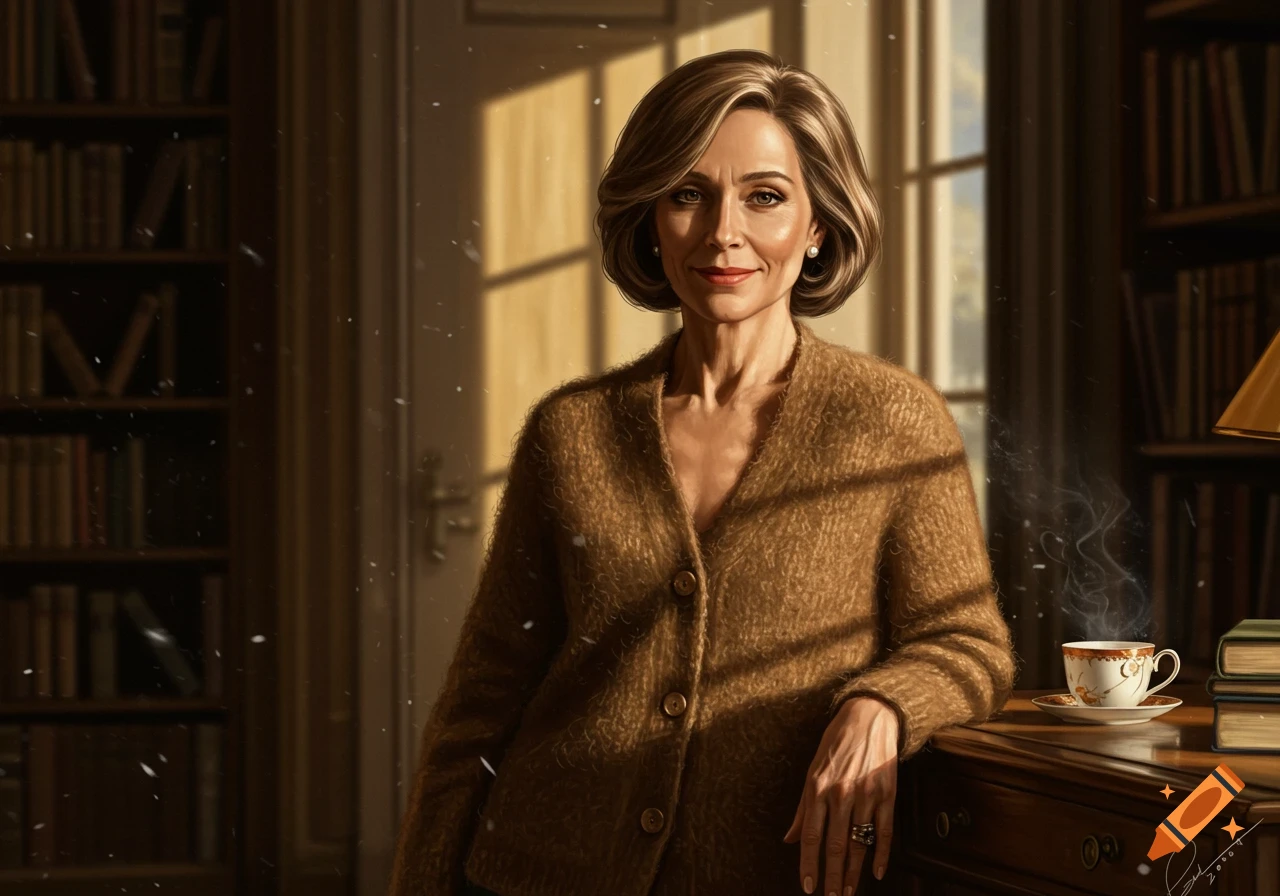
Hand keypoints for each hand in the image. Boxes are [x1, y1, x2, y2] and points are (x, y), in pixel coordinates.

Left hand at [783, 696, 898, 894]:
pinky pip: (885, 832)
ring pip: (859, 844)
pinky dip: (881, 855)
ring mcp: (866, 795)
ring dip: (853, 872)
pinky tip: (877, 872)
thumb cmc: (835, 743)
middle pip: (835, 846)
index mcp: (818, 788)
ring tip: (848, 892)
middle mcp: (841, 794)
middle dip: (831, 877)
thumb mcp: (812, 770)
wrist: (869, 716)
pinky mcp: (887, 795)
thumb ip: (802, 808)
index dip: (808, 865)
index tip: (807, 887)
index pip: (811, 837)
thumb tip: (790, 838)